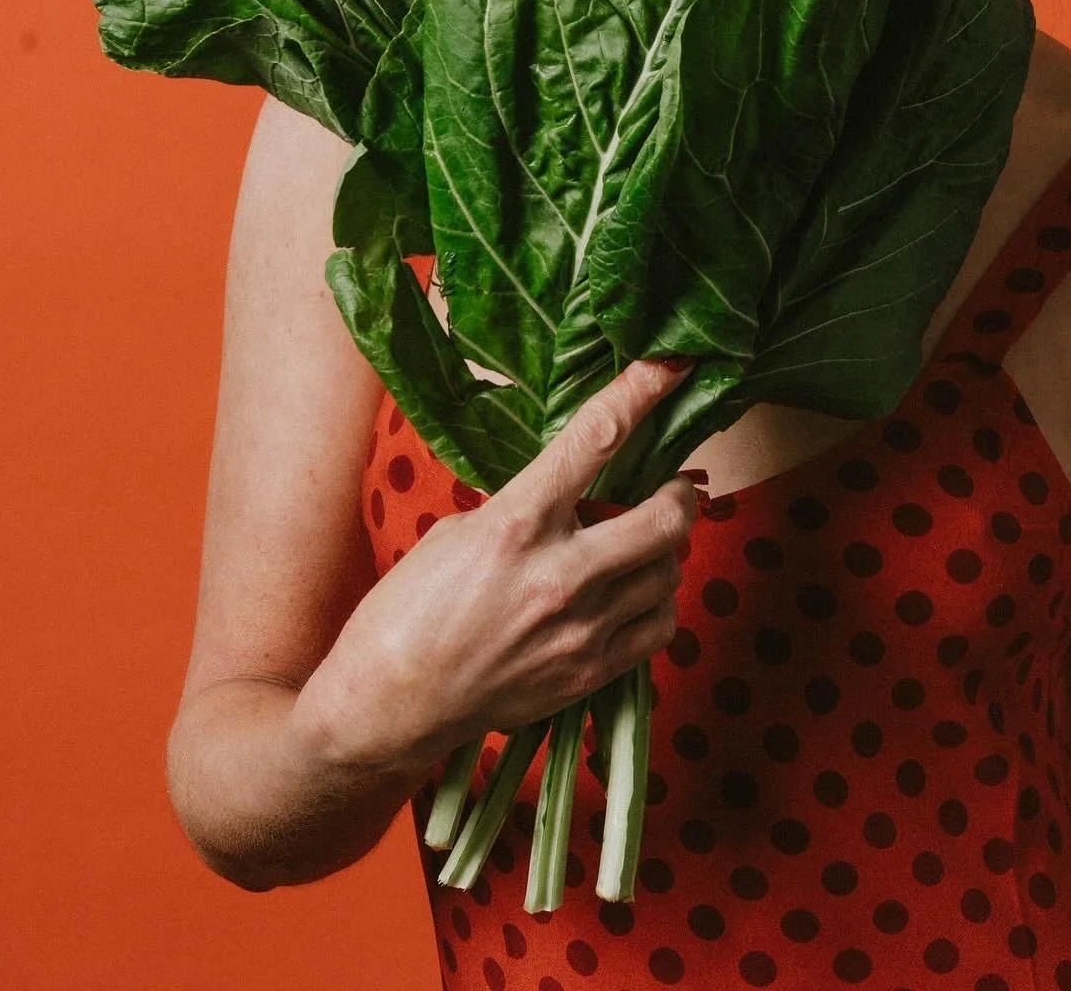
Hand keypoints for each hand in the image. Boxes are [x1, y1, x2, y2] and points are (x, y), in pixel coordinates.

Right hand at [296, 356, 700, 774]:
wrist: (390, 705)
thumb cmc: (410, 609)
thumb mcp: (459, 531)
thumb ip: (526, 508)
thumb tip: (578, 492)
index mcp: (515, 524)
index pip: (595, 441)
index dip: (641, 393)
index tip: (672, 364)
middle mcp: (558, 576)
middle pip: (666, 518)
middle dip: (680, 493)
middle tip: (670, 487)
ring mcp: (580, 631)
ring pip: (669, 572)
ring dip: (665, 551)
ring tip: (640, 545)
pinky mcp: (590, 675)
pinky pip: (660, 627)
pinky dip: (657, 602)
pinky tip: (633, 595)